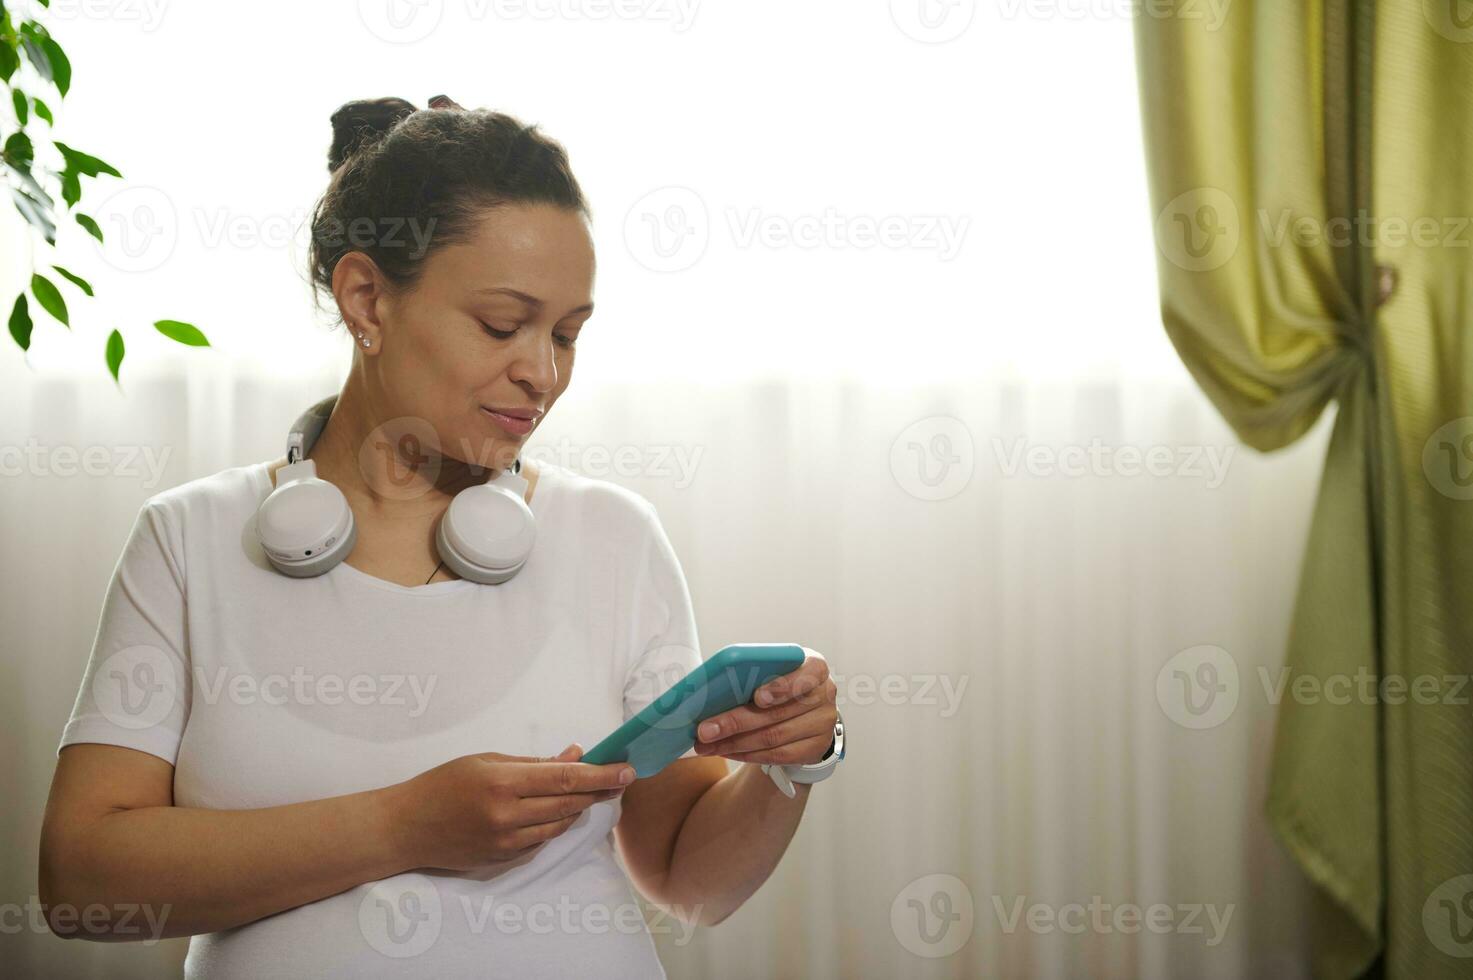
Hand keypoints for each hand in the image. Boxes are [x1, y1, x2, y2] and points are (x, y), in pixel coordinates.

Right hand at [384, 743, 634, 871]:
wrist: (405, 828)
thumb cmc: (442, 785)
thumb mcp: (486, 761)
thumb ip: (533, 761)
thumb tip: (575, 754)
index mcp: (503, 783)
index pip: (565, 778)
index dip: (601, 774)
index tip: (627, 770)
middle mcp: (508, 815)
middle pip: (569, 803)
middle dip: (600, 790)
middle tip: (621, 779)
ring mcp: (506, 842)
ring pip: (560, 825)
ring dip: (579, 807)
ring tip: (593, 791)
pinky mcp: (504, 859)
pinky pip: (542, 841)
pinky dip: (555, 824)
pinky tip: (559, 810)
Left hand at [693, 648, 837, 765]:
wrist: (804, 710)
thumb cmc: (781, 682)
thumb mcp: (774, 669)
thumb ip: (753, 673)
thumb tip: (711, 686)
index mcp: (814, 667)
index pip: (806, 674)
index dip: (782, 687)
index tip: (757, 697)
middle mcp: (824, 694)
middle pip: (777, 713)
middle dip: (736, 722)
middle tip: (705, 730)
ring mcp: (823, 724)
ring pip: (773, 738)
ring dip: (735, 743)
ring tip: (706, 745)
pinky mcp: (815, 749)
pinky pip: (777, 756)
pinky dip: (747, 755)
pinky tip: (726, 751)